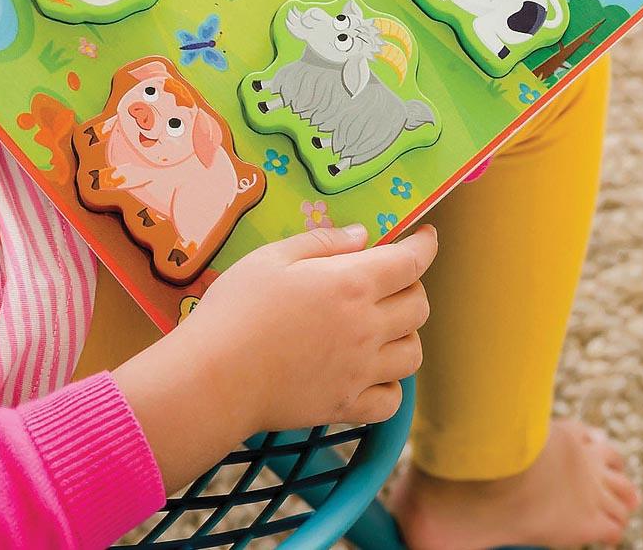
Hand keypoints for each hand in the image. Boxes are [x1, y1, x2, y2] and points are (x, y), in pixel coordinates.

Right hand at [113, 223, 436, 492]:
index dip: (424, 245)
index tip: (426, 236)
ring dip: (405, 333)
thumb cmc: (237, 308)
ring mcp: (360, 372)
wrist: (216, 375)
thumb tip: (363, 235)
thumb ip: (322, 242)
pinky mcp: (347, 406)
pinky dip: (391, 384)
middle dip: (411, 285)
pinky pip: (392, 400)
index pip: (409, 262)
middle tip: (389, 278)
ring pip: (413, 353)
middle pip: (419, 306)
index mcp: (351, 284)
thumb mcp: (272, 257)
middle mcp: (366, 328)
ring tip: (381, 324)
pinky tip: (370, 371)